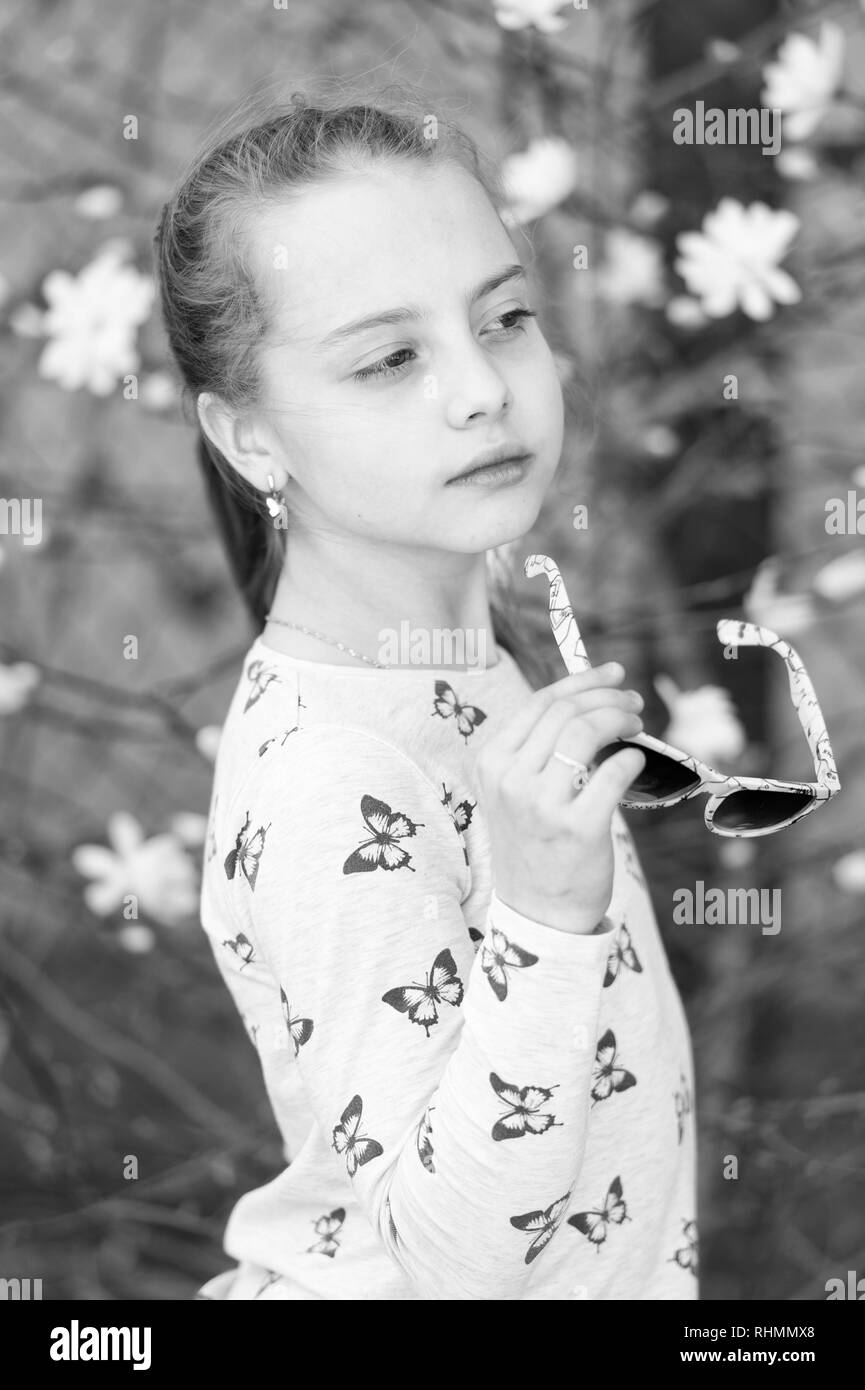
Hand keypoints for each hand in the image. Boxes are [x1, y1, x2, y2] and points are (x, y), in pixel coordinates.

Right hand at [475, 662, 645, 933]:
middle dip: (608, 697)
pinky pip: (613, 772)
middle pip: (566, 713)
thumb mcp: (516, 792)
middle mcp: (511, 780)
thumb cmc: (535, 844)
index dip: (582, 681)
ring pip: (586, 733)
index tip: (613, 674)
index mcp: (492, 763)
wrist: (538, 912)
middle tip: (633, 702)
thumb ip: (541, 748)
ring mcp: (542, 805)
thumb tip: (589, 698)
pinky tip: (634, 760)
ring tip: (636, 725)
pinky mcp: (578, 828)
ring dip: (620, 719)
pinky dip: (630, 758)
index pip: (540, 703)